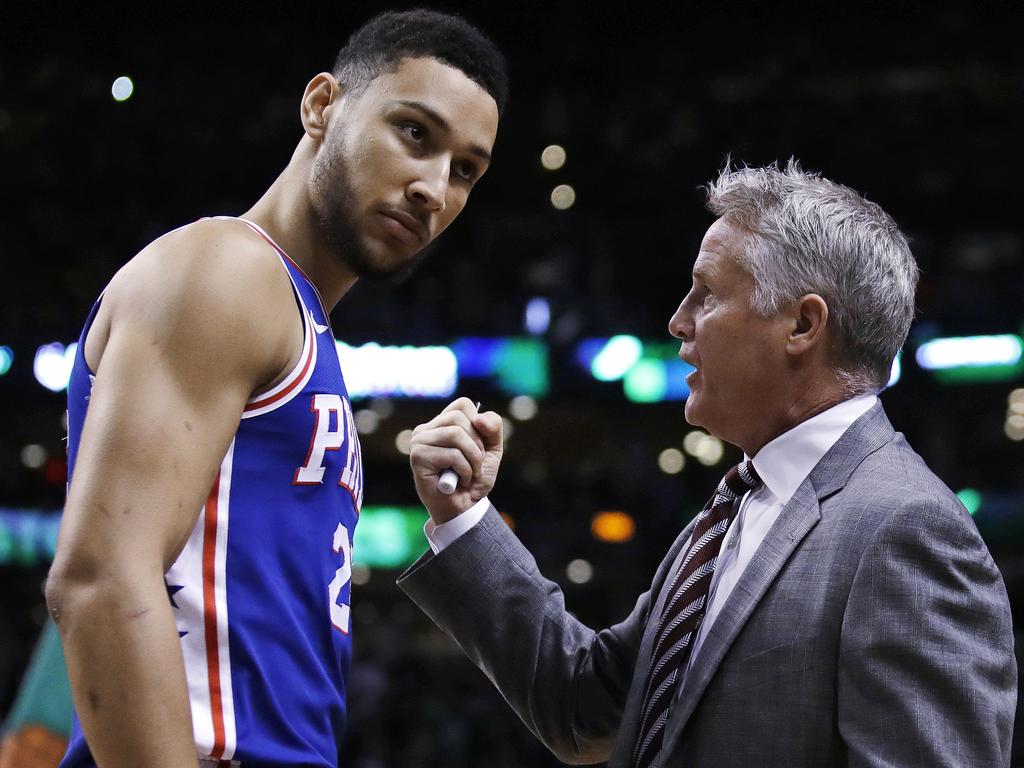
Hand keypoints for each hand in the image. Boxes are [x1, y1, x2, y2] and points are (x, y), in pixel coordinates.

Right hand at [410, 397, 502, 523]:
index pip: (463, 404)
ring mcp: (418, 442)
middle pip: (459, 418)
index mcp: (441, 423)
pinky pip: (452, 454)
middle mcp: (425, 429)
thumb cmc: (474, 478)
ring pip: (456, 434)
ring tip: (469, 474)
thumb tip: (479, 419)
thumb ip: (493, 427)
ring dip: (473, 459)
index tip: (478, 447)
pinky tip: (459, 481)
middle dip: (477, 444)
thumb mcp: (492, 449)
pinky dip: (465, 470)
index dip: (479, 425)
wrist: (465, 508)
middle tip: (475, 465)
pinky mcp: (418, 458)